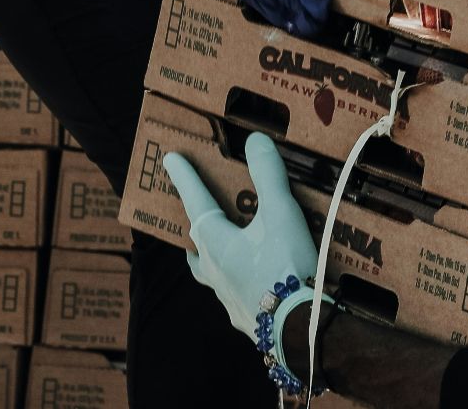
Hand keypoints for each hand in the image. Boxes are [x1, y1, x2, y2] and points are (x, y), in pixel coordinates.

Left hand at [164, 132, 319, 333]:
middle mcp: (213, 270)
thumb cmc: (285, 266)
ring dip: (209, 257)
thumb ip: (268, 175)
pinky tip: (251, 283)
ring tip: (219, 250)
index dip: (185, 177)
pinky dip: (237, 282)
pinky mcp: (243, 316)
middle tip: (199, 213)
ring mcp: (226, 296)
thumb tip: (256, 140)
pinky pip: (232, 293)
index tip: (170, 159)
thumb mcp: (281, 213)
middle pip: (196, 243)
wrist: (298, 327)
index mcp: (216, 242)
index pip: (196, 201)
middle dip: (196, 225)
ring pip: (208, 272)